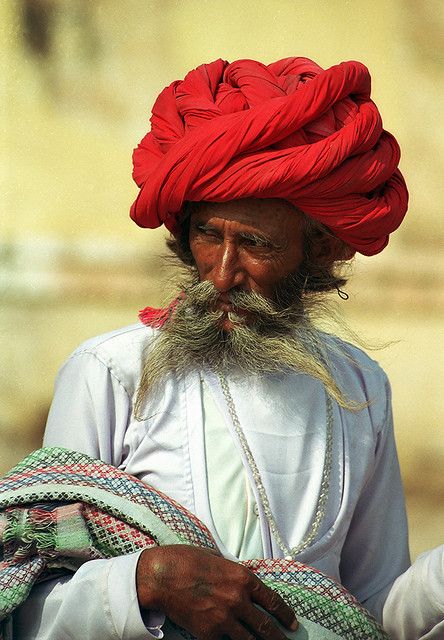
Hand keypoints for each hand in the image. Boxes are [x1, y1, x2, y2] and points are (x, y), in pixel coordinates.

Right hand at [136, 545, 297, 639]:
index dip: (285, 615)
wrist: (160, 576)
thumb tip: (242, 581)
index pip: (272, 601)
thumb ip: (233, 573)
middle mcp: (237, 599)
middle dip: (279, 637)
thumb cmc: (185, 560)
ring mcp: (223, 619)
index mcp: (242, 578)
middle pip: (265, 626)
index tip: (293, 623)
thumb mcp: (217, 559)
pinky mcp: (208, 633)